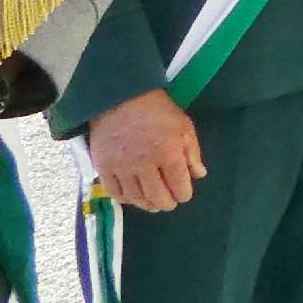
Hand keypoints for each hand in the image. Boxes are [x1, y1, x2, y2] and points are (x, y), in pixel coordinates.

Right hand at [87, 89, 204, 212]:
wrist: (121, 99)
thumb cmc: (157, 111)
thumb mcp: (183, 126)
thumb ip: (192, 153)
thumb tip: (198, 175)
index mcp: (168, 152)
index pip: (179, 185)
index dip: (183, 194)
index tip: (184, 194)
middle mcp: (145, 164)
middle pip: (157, 196)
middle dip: (167, 203)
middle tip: (169, 202)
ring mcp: (122, 167)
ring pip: (136, 198)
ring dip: (147, 204)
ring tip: (153, 203)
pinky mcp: (103, 167)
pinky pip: (115, 193)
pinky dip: (126, 199)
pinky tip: (133, 197)